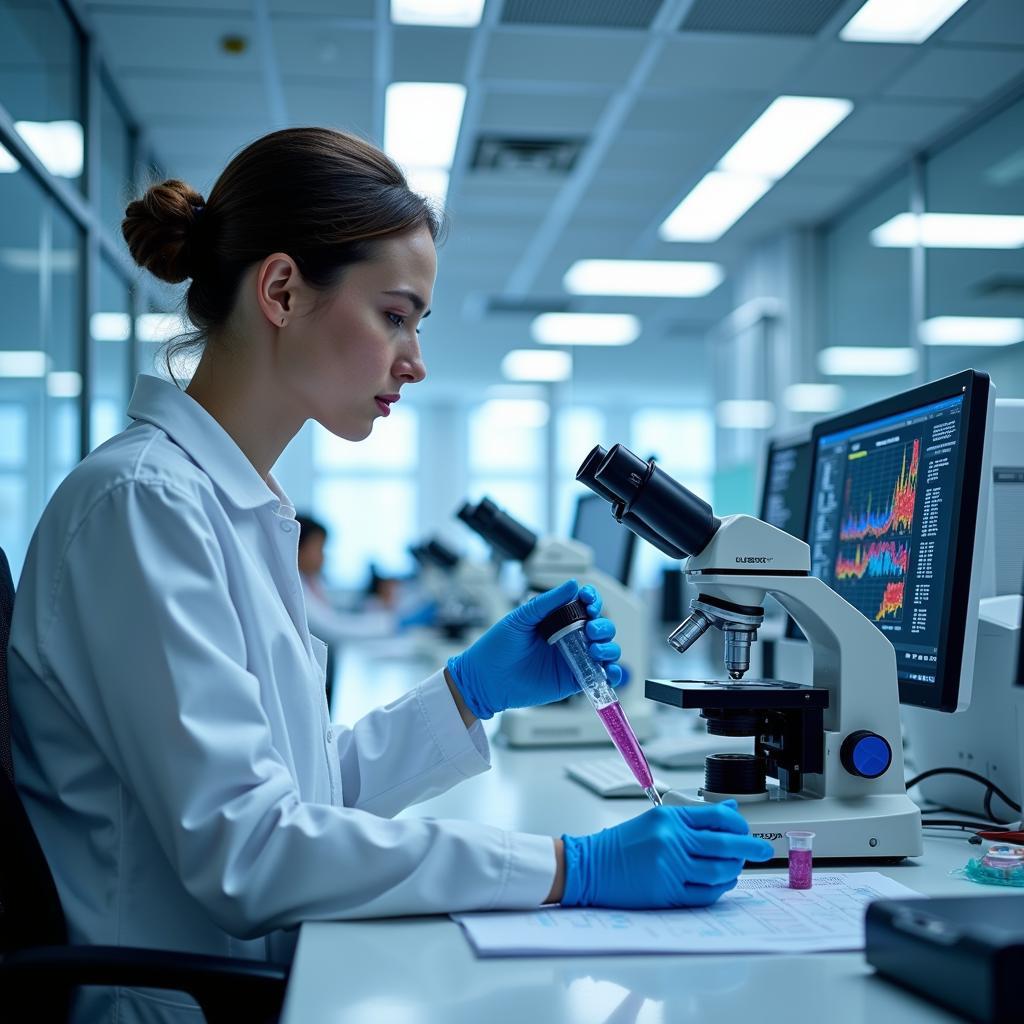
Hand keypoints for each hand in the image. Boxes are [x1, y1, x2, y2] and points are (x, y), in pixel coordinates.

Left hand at [446, 579, 620, 720]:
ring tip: (595, 649)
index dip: (592, 600)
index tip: (589, 601)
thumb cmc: (496, 648)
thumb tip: (572, 584)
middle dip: (603, 625)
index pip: (584, 605)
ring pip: (605, 650)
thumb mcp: (521, 618)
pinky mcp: (573, 681)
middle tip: (590, 629)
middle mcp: (568, 638)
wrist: (484, 680)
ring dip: (609, 648)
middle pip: (600, 627)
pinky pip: (600, 677)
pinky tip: (609, 671)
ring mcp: (572, 659)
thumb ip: (547, 602)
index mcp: (556, 619)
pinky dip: (612, 674)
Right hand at [560, 801, 773, 907]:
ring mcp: (670, 868)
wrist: (591, 867)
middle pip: (723, 844)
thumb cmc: (621, 844)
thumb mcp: (656, 821)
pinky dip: (718, 889)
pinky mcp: (666, 893)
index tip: (747, 830)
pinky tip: (721, 883)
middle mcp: (671, 841)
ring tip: (736, 868)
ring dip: (733, 870)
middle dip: (750, 847)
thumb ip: (692, 818)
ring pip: (718, 871)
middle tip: (764, 850)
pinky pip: (704, 894)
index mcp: (669, 819)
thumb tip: (728, 812)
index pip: (715, 816)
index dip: (738, 824)